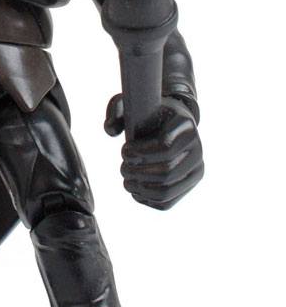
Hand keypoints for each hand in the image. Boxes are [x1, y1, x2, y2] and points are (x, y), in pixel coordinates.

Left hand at [104, 95, 203, 209]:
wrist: (170, 125)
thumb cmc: (149, 114)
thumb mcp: (134, 104)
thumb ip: (117, 110)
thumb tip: (110, 130)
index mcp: (186, 125)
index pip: (165, 146)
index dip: (140, 152)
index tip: (125, 150)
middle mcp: (197, 148)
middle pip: (166, 171)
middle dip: (137, 172)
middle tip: (123, 168)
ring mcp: (196, 168)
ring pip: (166, 190)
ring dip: (140, 188)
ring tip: (127, 180)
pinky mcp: (190, 184)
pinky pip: (168, 201)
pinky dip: (147, 200)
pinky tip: (135, 190)